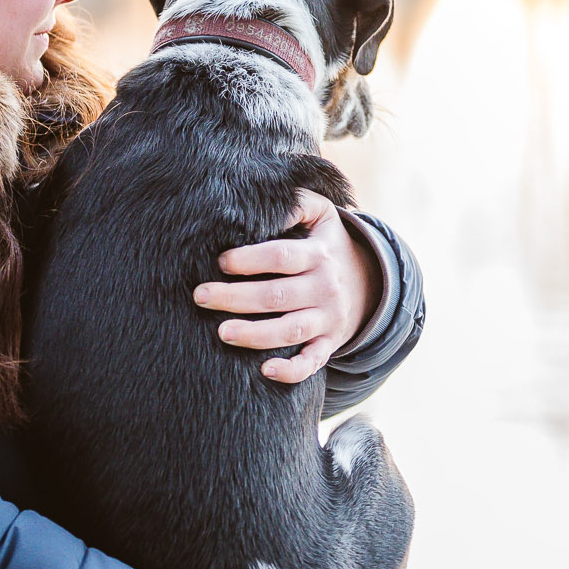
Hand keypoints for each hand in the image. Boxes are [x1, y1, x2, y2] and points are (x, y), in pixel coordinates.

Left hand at [196, 190, 374, 383]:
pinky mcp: (328, 343)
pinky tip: (265, 371)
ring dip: (256, 334)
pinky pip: (313, 362)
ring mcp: (328, 318)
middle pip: (278, 296)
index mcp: (319, 254)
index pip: (283, 256)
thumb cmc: (327, 244)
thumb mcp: (322, 214)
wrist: (368, 282)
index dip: (250, 259)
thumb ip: (297, 201)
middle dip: (236, 297)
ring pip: (291, 330)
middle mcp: (325, 287)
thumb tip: (266, 198)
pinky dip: (292, 370)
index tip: (220, 262)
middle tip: (201, 296)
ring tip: (222, 332)